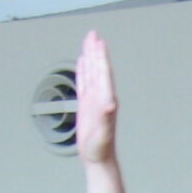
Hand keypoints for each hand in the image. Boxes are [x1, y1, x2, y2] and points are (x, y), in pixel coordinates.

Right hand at [74, 30, 117, 166]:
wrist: (98, 158)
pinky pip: (84, 83)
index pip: (103, 73)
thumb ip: (106, 118)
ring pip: (91, 72)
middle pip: (98, 68)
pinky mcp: (86, 105)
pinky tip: (82, 63)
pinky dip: (83, 71)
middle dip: (95, 51)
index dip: (100, 57)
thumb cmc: (100, 148)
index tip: (98, 41)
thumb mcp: (103, 133)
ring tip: (88, 42)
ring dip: (90, 57)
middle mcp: (102, 96)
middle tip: (93, 34)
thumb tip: (110, 104)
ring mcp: (94, 100)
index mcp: (106, 99)